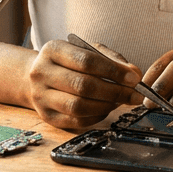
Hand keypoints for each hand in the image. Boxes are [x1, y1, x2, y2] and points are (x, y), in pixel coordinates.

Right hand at [25, 38, 142, 129]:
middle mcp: (41, 73)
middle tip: (134, 94)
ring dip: (106, 105)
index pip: (86, 61)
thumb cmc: (68, 62)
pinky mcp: (47, 116)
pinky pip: (76, 121)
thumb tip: (134, 74)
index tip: (134, 78)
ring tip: (120, 101)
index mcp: (53, 50)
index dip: (114, 71)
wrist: (38, 77)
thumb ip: (111, 59)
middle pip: (82, 85)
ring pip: (78, 106)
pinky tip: (106, 108)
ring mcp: (41, 97)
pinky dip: (97, 116)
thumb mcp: (87, 50)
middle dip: (115, 91)